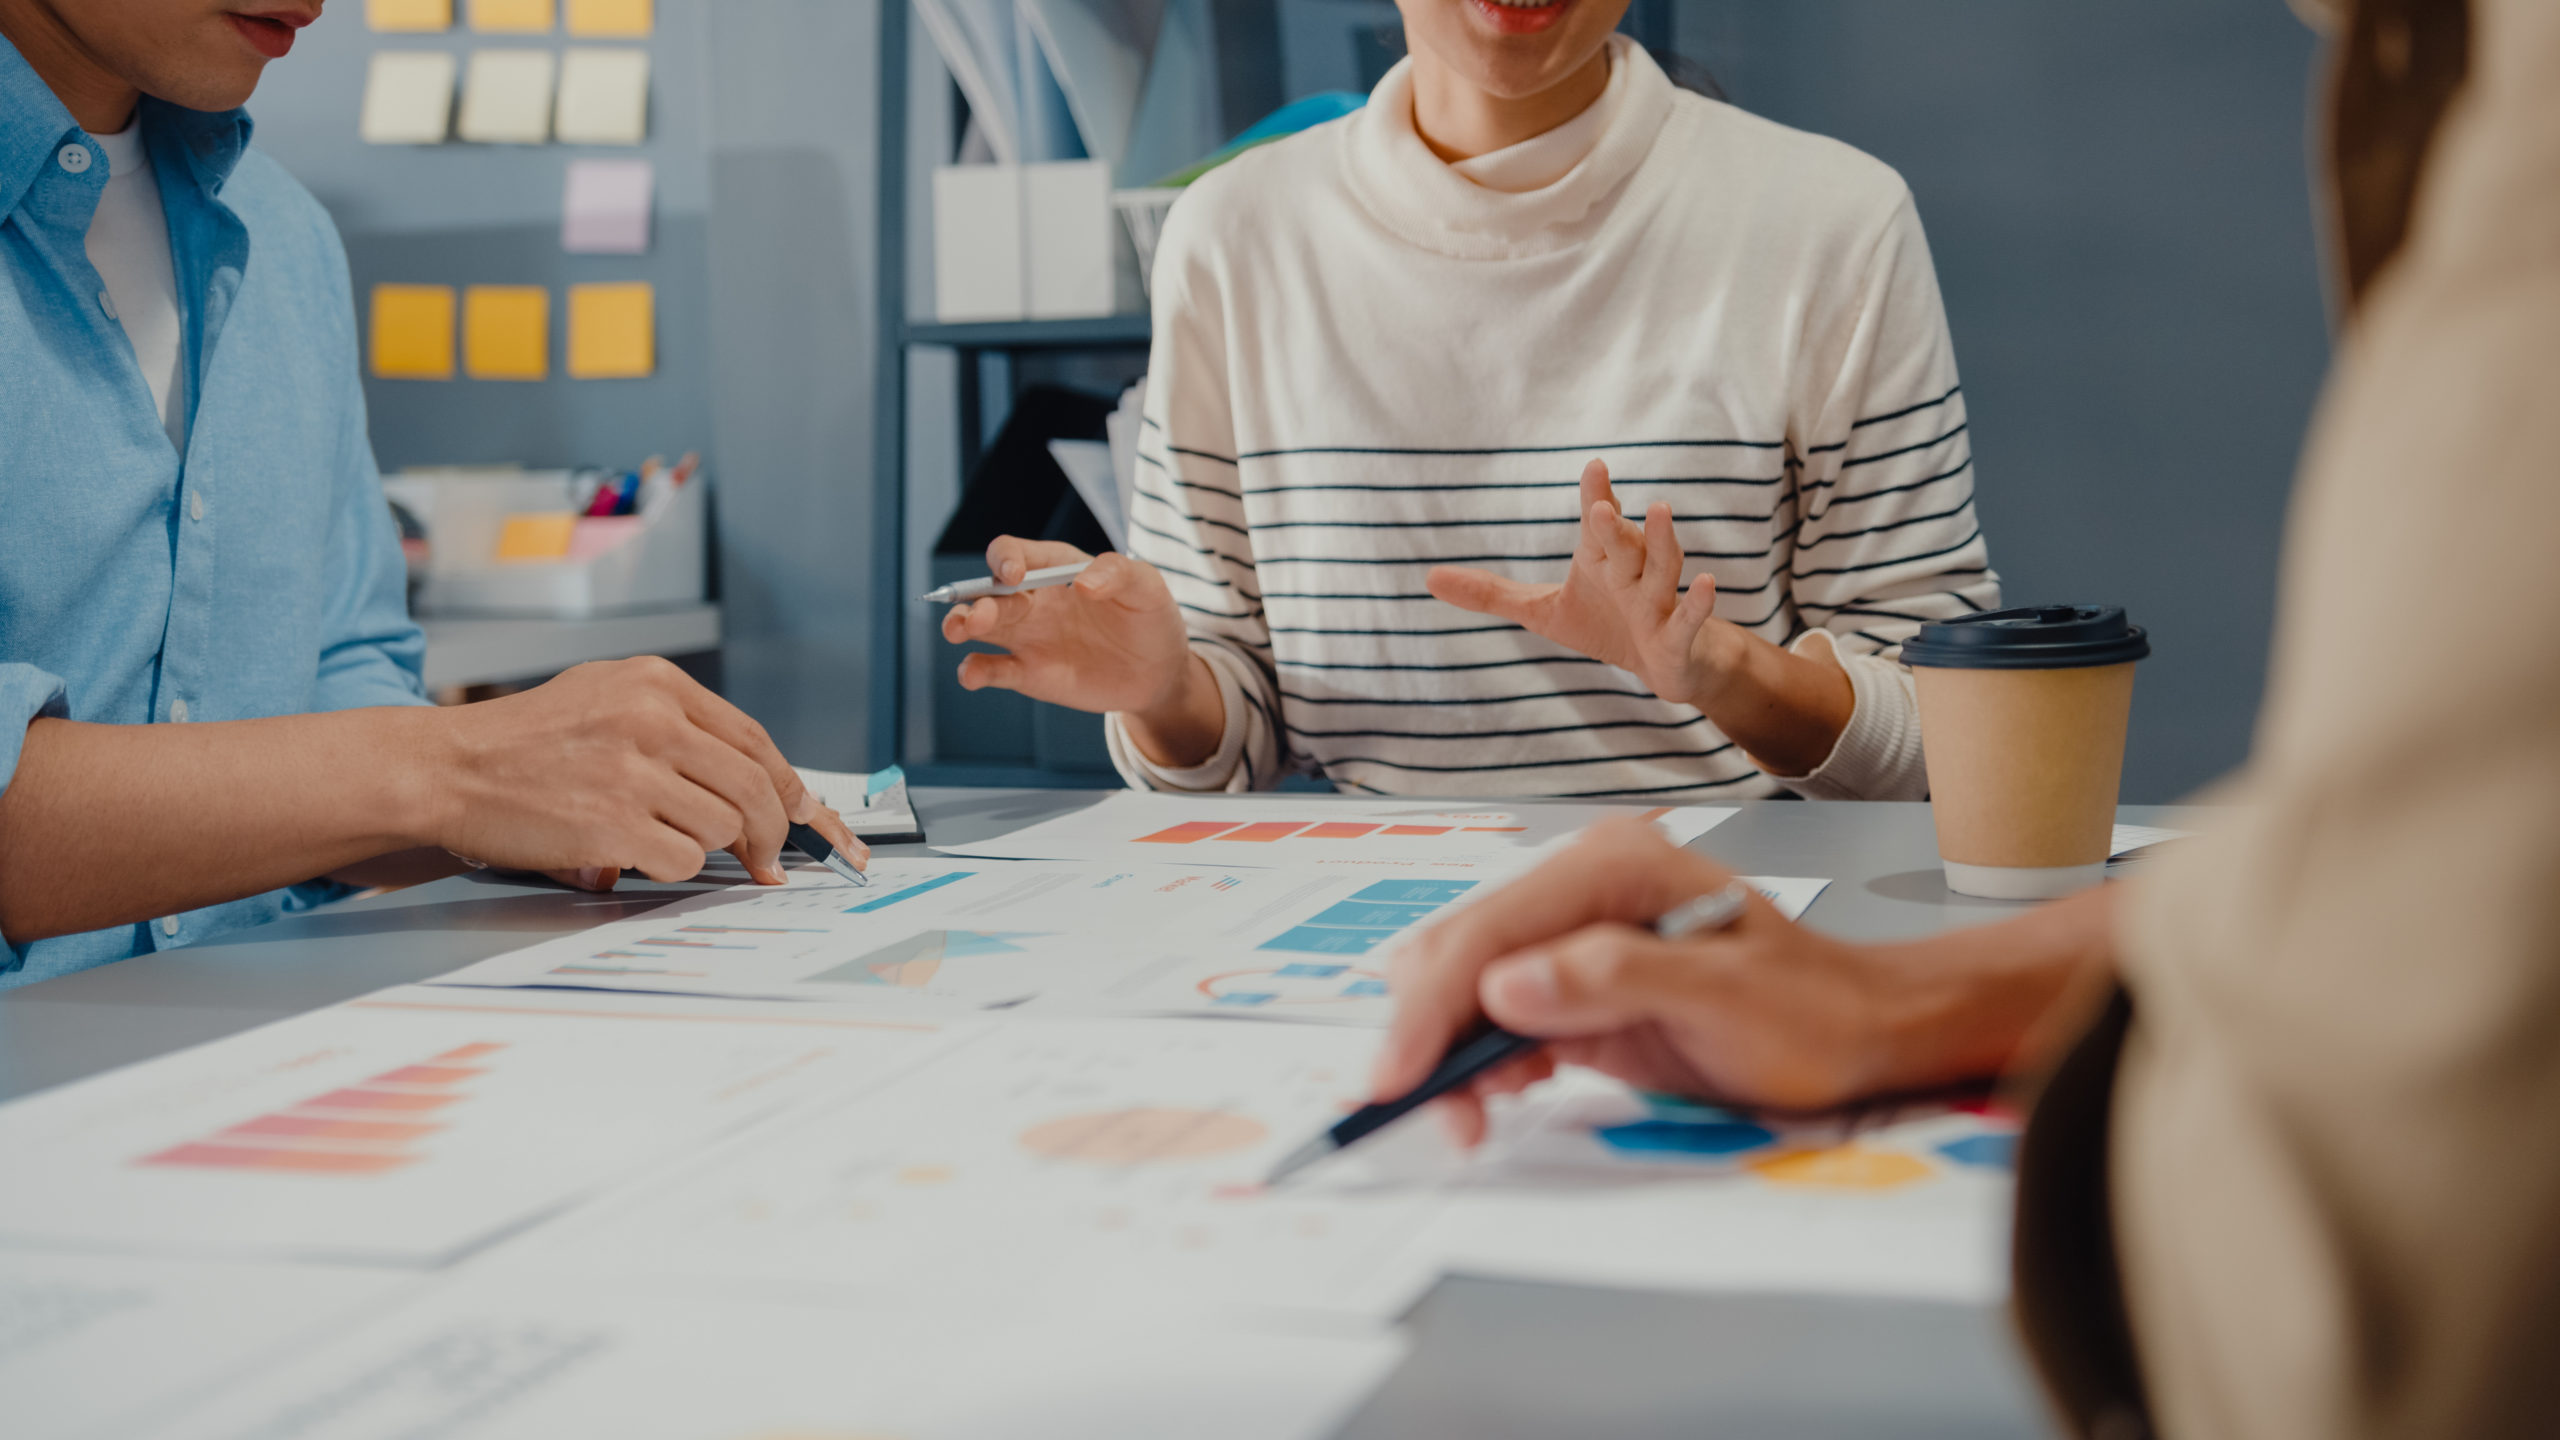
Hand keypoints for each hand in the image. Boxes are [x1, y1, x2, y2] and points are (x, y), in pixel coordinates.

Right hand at [428, 657, 862, 886]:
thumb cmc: (524, 741)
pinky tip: (638, 855)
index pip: (753, 738)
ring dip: (708, 848)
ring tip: (664, 839)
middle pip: (754, 786)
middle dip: (771, 832)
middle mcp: (651, 719)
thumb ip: (678, 726)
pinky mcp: (614, 824)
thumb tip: (756, 779)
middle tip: (768, 858)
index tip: (802, 815)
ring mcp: (634, 772)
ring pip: (724, 827)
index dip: (786, 785)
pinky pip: (684, 861)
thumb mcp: (605, 696)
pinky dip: (672, 868)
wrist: (448, 768)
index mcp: (656, 683)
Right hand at [941, 538, 1225, 766]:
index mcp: (1054, 568)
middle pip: (988, 591)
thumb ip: (1118, 573)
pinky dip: (975, 671)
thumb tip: (1082, 584)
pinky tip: (972, 675)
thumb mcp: (1147, 587)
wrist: (1159, 673)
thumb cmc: (1150, 618)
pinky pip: (993, 669)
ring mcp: (1027, 637)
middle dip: (974, 599)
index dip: (1006, 559)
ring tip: (958, 631)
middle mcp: (1032, 600)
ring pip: (979, 627)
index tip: (1015, 575)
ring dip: (961, 625)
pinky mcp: (1029, 673)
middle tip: (978, 617)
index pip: (1013, 553)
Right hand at [1373, 819, 1915, 1146]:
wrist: (1859, 1031)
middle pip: (1460, 951)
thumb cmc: (1810, 1010)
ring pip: (1465, 986)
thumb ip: (1612, 980)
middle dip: (1428, 1033)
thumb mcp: (1722, 996)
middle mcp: (1579, 887)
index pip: (1490, 930)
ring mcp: (1571, 934)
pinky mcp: (1572, 985)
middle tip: (1430, 1113)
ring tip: (1470, 1117)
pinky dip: (1480, 1059)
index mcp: (1611, 867)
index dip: (1432, 1006)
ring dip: (1450, 1052)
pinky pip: (1497, 1016)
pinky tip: (1498, 1093)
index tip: (1399, 1077)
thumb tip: (1505, 986)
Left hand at [1427, 459, 1729, 709]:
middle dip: (1615, 525)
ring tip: (1661, 510)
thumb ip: (1490, 594)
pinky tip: (1708, 582)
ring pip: (1663, 568)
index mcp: (1601, 561)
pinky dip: (1699, 603)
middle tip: (1602, 505)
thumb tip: (1428, 578)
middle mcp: (1632, 573)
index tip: (1594, 467)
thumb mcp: (1542, 612)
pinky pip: (1689, 618)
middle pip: (1625, 543)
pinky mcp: (1678, 636)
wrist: (1663, 667)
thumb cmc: (1604, 626)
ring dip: (1662, 542)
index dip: (1595, 496)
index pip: (1596, 524)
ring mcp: (1659, 602)